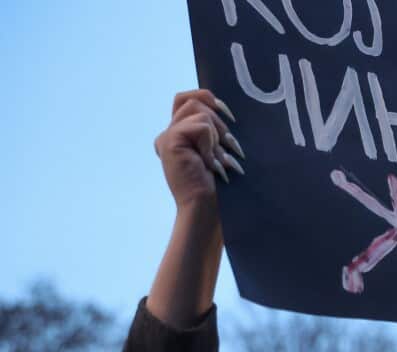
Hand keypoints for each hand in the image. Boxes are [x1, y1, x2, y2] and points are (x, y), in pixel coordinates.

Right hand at [154, 89, 243, 211]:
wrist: (208, 208)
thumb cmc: (220, 186)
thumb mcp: (221, 151)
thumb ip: (216, 129)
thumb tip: (223, 107)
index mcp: (181, 135)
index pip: (189, 99)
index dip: (208, 98)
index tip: (229, 116)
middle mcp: (170, 134)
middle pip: (194, 101)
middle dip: (219, 122)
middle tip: (229, 149)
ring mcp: (167, 137)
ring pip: (198, 111)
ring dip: (217, 135)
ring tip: (219, 160)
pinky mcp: (169, 141)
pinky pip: (201, 126)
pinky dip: (212, 144)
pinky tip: (210, 164)